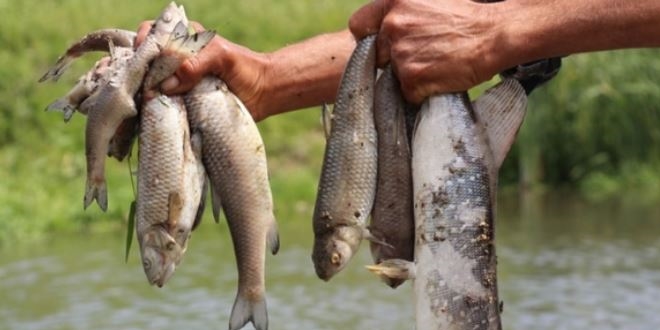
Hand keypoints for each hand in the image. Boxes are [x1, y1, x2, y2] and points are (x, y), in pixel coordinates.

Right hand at [135, 21, 270, 120]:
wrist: (264, 93)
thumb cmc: (246, 68)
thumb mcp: (222, 57)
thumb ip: (196, 64)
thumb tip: (166, 84)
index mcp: (184, 40)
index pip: (152, 35)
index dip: (142, 45)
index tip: (141, 60)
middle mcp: (176, 60)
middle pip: (143, 61)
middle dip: (135, 71)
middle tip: (137, 85)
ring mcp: (176, 83)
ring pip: (147, 84)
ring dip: (140, 93)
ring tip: (137, 101)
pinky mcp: (181, 104)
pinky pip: (159, 105)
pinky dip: (150, 110)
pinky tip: (144, 115)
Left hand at [349, 0, 508, 102]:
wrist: (495, 34)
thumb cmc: (467, 17)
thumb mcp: (430, 0)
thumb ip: (404, 10)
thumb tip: (386, 25)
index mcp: (394, 2)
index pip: (358, 26)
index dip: (370, 38)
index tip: (384, 44)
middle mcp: (393, 25)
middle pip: (376, 54)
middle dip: (393, 59)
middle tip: (421, 56)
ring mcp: (401, 53)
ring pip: (391, 75)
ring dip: (410, 75)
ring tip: (436, 64)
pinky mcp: (412, 78)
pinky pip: (407, 93)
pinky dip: (421, 91)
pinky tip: (440, 77)